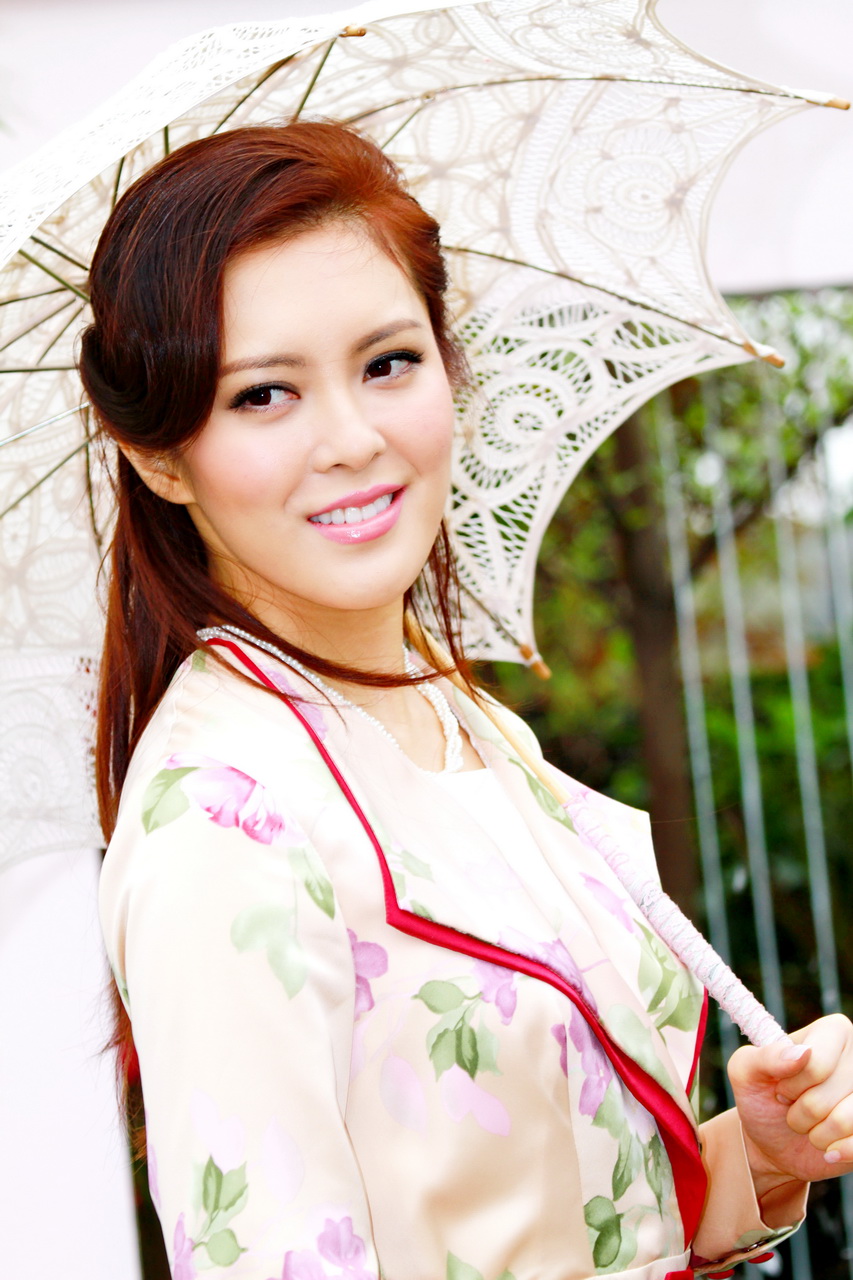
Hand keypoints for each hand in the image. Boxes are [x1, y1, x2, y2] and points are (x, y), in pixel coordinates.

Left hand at [728, 1014, 852, 1200]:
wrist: (773, 1142)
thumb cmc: (761, 1098)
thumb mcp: (746, 1071)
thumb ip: (766, 1057)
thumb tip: (802, 1054)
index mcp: (832, 1032)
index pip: (817, 1064)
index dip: (792, 1084)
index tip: (781, 1086)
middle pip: (829, 1095)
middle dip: (801, 1111)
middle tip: (793, 1107)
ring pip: (846, 1121)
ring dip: (816, 1133)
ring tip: (809, 1126)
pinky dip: (834, 1151)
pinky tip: (828, 1149)